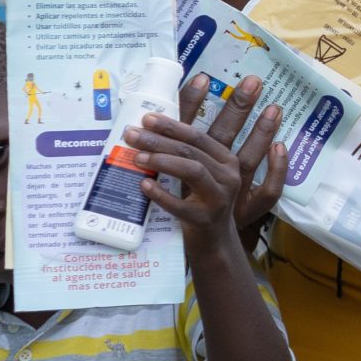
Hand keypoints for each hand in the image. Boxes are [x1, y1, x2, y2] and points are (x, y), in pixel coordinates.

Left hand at [126, 75, 284, 248]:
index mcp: (226, 159)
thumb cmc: (201, 203)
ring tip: (137, 157)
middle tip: (132, 133)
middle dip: (160, 138)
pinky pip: (181, 205)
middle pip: (192, 150)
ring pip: (191, 170)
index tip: (147, 116)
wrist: (213, 244)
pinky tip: (143, 187)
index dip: (173, 124)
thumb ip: (186, 154)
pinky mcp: (206, 219)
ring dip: (162, 160)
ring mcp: (219, 197)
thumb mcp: (200, 175)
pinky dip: (161, 195)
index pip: (199, 135)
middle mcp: (228, 174)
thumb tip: (150, 127)